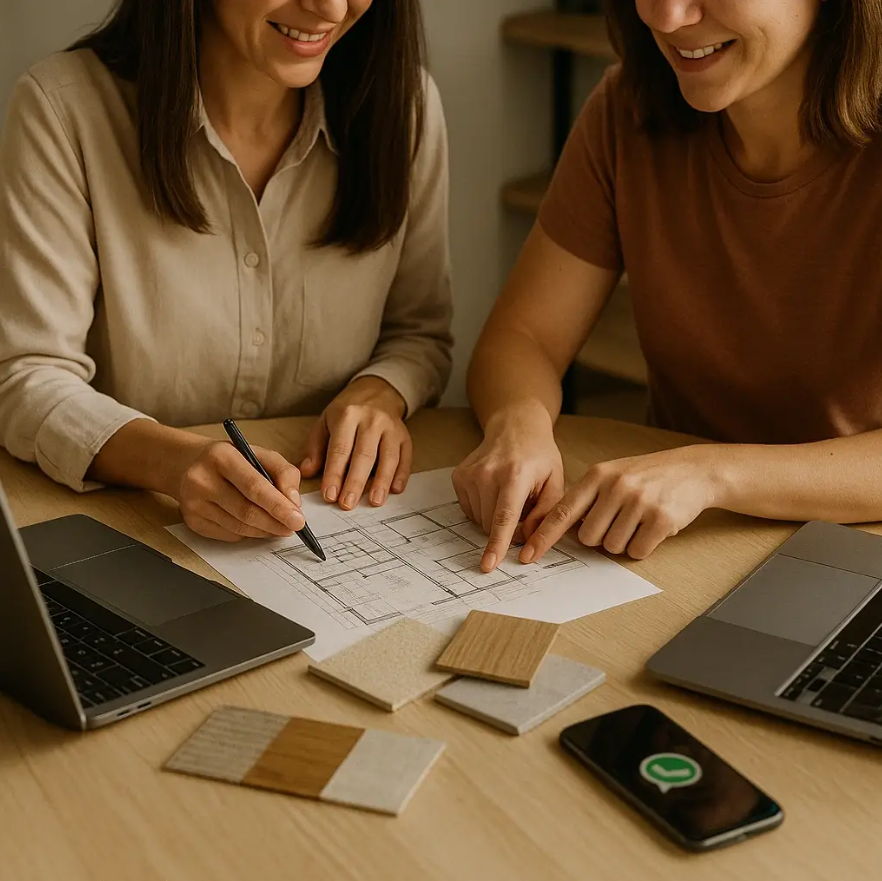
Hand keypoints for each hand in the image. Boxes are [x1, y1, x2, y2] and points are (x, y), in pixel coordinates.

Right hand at [175, 441, 304, 541]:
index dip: (278, 506)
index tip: (298, 519)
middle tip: (293, 527)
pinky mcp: (192, 521)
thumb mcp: (260, 454)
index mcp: (221, 456)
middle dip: (275, 523)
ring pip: (239, 527)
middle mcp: (201, 479)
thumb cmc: (233, 460)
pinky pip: (229, 535)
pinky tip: (256, 525)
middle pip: (246, 511)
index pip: (254, 486)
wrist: (191, 464)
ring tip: (279, 526)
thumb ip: (284, 473)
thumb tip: (294, 502)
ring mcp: (193, 502)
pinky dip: (249, 533)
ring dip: (265, 530)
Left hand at [300, 376, 411, 510]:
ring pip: (388, 457)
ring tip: (375, 501)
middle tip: (347, 504)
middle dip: (355, 482)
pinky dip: (401, 475)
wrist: (377, 392)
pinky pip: (405, 457)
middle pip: (364, 455)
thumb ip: (315, 447)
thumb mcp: (326, 422)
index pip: (340, 449)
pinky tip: (395, 490)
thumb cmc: (348, 412)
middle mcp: (372, 420)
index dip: (334, 474)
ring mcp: (391, 428)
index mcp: (348, 415)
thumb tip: (307, 472)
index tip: (329, 495)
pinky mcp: (405, 436)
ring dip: (382, 482)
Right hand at [452, 408, 564, 572]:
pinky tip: (494, 491)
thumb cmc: (539, 457)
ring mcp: (470, 474)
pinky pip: (471, 511)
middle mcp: (488, 473)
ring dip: (495, 518)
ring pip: (480, 520)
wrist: (514, 427)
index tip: (488, 564)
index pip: (504, 516)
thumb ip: (546, 514)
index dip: (497, 544)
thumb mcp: (555, 482)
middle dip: (508, 529)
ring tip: (509, 494)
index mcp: (515, 474)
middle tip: (523, 508)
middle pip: (491, 525)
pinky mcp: (459, 477)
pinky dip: (484, 509)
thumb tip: (527, 542)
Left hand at [521, 445, 722, 561]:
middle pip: (588, 538)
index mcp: (598, 475)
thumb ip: (587, 499)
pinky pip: (638, 551)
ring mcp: (639, 502)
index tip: (527, 554)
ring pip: (613, 547)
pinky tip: (652, 527)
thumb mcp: (612, 475)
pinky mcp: (661, 519)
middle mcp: (616, 486)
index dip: (543, 536)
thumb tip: (558, 530)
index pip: (562, 512)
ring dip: (624, 542)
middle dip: (601, 537)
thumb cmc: (646, 476)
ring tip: (638, 520)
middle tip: (620, 521)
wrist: (693, 470)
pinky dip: (643, 547)